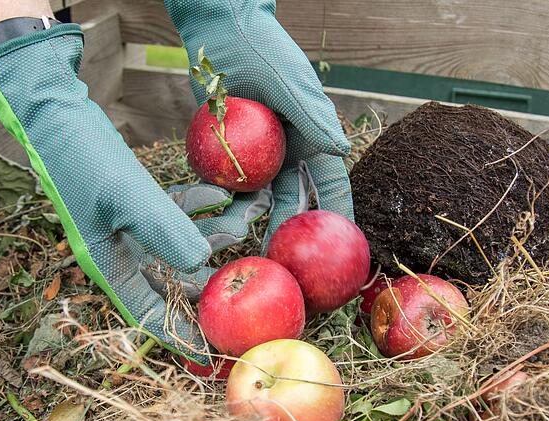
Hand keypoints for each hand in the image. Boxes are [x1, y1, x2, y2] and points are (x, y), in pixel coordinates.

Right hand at [0, 24, 227, 362]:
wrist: (53, 112)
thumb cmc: (78, 157)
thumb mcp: (123, 194)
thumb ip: (163, 228)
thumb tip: (203, 261)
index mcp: (109, 265)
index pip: (150, 313)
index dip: (182, 334)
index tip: (216, 350)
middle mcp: (122, 253)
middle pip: (176, 280)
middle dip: (216, 275)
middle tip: (258, 271)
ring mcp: (131, 228)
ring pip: (183, 243)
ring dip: (218, 231)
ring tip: (253, 213)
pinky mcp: (139, 202)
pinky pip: (178, 215)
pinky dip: (201, 206)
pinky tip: (224, 194)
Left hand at [165, 0, 352, 250]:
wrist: (219, 34)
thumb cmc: (262, 49)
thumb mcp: (289, 81)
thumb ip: (313, 116)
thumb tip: (343, 150)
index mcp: (311, 141)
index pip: (330, 187)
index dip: (337, 217)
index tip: (342, 250)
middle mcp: (285, 155)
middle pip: (289, 204)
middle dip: (284, 233)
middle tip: (277, 260)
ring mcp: (254, 158)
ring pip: (252, 200)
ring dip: (243, 220)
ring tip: (230, 238)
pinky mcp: (224, 155)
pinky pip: (221, 185)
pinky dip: (215, 201)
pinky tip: (205, 217)